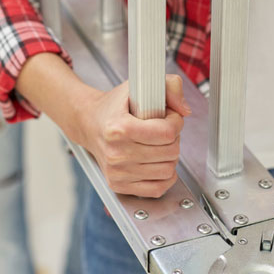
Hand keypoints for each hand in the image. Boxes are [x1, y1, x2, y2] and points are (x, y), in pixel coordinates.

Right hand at [81, 74, 190, 197]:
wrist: (89, 124)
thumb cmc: (113, 106)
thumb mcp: (138, 85)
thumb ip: (169, 86)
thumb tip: (184, 109)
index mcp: (120, 128)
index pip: (167, 133)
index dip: (176, 121)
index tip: (170, 116)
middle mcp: (117, 153)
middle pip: (170, 152)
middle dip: (174, 138)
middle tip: (164, 129)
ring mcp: (118, 172)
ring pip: (167, 170)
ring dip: (170, 156)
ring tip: (159, 144)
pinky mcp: (119, 185)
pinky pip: (157, 188)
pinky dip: (165, 175)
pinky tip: (158, 161)